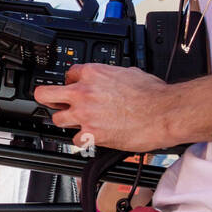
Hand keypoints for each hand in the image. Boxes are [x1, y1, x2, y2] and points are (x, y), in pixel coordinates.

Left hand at [33, 63, 174, 151]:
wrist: (165, 113)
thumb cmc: (154, 94)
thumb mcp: (129, 72)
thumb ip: (111, 75)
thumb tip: (109, 78)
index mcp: (93, 73)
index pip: (68, 74)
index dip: (71, 82)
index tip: (73, 88)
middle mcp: (83, 92)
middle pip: (45, 94)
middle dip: (47, 99)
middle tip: (53, 103)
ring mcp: (85, 114)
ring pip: (57, 119)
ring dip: (67, 121)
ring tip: (79, 123)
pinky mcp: (91, 134)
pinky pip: (75, 139)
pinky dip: (83, 140)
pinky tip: (92, 137)